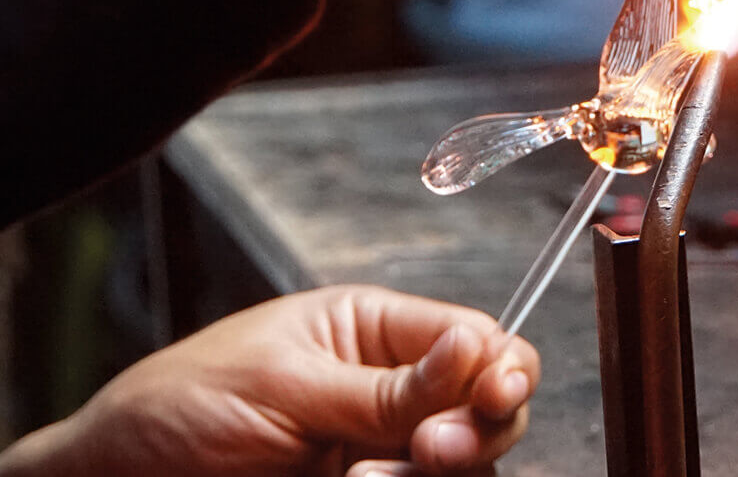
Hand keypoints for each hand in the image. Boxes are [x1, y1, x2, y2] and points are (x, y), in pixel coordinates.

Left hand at [0, 285, 539, 476]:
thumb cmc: (180, 406)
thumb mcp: (286, 383)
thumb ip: (385, 385)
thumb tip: (476, 349)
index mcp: (374, 332)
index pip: (473, 339)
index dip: (500, 366)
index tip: (493, 396)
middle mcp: (390, 389)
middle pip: (486, 406)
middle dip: (476, 429)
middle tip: (428, 451)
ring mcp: (381, 450)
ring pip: (465, 466)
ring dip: (434, 475)